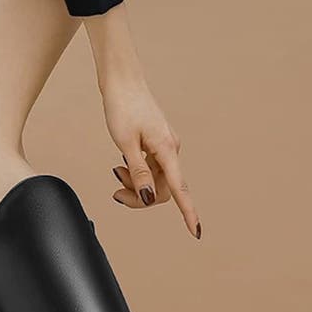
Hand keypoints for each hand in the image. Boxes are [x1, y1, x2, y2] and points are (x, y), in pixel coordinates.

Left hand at [84, 2, 200, 238]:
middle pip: (163, 190)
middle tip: (115, 194)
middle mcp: (170, 150)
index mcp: (166, 150)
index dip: (187, 212)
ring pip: (154, 181)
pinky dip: (135, 173)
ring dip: (135, 184)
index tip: (196, 231)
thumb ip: (138, 173)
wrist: (122, 80)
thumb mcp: (125, 143)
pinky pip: (150, 169)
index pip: (179, 189)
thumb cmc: (122, 107)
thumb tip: (150, 197)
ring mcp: (164, 147)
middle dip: (141, 197)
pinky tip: (121, 165)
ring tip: (115, 173)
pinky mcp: (156, 144)